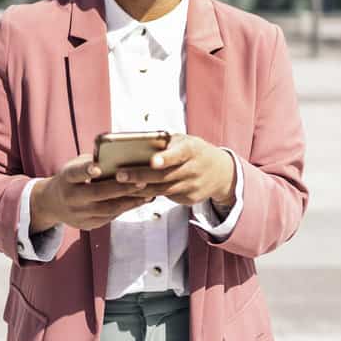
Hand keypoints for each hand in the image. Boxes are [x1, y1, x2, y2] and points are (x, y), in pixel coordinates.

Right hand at [30, 154, 151, 231]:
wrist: (53, 203)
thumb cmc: (72, 177)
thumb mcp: (75, 165)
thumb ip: (94, 161)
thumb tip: (122, 154)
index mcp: (66, 178)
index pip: (76, 173)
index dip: (86, 170)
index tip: (97, 168)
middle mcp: (71, 197)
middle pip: (97, 194)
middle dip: (121, 188)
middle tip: (141, 181)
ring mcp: (78, 214)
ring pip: (107, 209)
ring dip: (129, 201)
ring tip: (147, 192)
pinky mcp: (88, 224)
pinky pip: (110, 217)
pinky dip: (126, 208)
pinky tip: (140, 200)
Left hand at [114, 134, 235, 206]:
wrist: (221, 172)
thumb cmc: (194, 151)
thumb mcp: (185, 141)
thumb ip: (165, 144)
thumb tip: (135, 146)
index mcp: (192, 150)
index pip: (178, 154)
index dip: (165, 158)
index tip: (152, 162)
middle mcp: (194, 169)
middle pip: (164, 176)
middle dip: (140, 176)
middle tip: (119, 175)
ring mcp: (193, 186)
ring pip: (163, 190)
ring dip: (140, 189)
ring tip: (120, 186)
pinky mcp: (190, 199)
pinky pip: (166, 198)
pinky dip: (149, 195)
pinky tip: (134, 192)